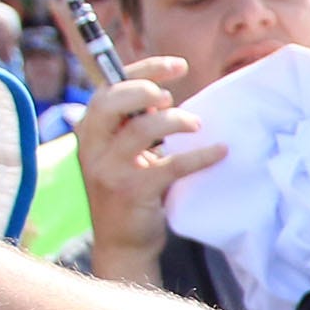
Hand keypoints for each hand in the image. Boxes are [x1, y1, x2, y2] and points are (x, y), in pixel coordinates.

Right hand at [74, 59, 224, 276]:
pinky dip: (200, 156)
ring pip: (140, 129)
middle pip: (112, 101)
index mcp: (89, 131)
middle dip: (147, 90)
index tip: (177, 66)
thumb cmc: (130, 191)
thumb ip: (134, 125)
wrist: (123, 243)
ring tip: (196, 125)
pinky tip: (220, 151)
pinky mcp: (132, 191)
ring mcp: (109, 170)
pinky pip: (170, 165)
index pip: (108, 88)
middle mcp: (92, 148)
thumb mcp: (124, 153)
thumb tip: (163, 95)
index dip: (143, 70)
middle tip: (173, 99)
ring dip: (175, 121)